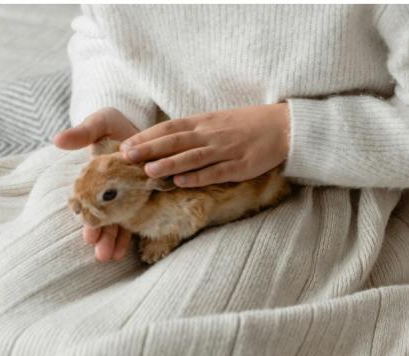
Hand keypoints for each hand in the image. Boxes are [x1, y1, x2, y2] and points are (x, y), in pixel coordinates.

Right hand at [54, 107, 137, 261]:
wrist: (149, 131)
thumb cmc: (119, 127)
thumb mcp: (102, 123)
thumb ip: (83, 132)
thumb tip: (57, 140)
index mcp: (95, 178)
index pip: (87, 202)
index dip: (87, 219)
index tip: (88, 235)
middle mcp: (108, 191)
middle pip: (103, 218)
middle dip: (102, 237)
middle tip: (101, 255)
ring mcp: (127, 197)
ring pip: (120, 223)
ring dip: (115, 241)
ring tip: (111, 257)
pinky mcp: (146, 199)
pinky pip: (140, 219)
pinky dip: (135, 233)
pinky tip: (129, 250)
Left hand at [119, 104, 289, 187]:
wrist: (283, 127)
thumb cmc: (249, 124)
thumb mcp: (219, 121)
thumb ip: (196, 130)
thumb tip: (168, 141)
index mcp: (205, 122)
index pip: (170, 128)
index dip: (147, 137)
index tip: (125, 145)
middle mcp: (212, 135)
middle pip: (175, 141)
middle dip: (149, 149)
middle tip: (126, 157)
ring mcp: (226, 150)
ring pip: (193, 157)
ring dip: (170, 164)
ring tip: (148, 171)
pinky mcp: (241, 166)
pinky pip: (216, 172)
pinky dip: (198, 177)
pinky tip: (181, 182)